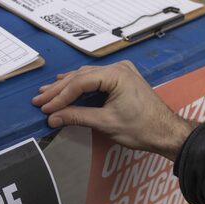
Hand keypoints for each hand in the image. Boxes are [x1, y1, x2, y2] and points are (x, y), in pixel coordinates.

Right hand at [32, 61, 195, 160]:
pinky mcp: (122, 80)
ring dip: (66, 87)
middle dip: (59, 91)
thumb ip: (77, 117)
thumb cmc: (142, 128)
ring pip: (86, 77)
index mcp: (116, 75)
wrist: (165, 132)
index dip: (60, 96)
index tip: (46, 108)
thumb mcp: (105, 123)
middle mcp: (118, 68)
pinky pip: (95, 80)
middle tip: (39, 100)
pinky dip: (79, 87)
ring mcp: (121, 72)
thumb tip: (53, 118)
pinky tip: (66, 87)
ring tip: (47, 94)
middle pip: (81, 77)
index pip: (80, 83)